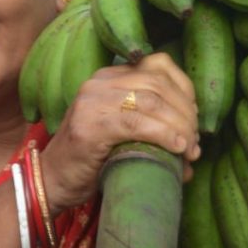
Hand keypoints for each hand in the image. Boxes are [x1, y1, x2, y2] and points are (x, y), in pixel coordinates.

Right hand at [39, 53, 199, 211]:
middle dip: (186, 113)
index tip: (195, 119)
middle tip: (196, 143)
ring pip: (152, 101)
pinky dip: (164, 135)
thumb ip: (152, 123)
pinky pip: (137, 123)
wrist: (52, 181)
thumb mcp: (123, 131)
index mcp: (110, 76)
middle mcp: (100, 82)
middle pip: (159, 84)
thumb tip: (195, 140)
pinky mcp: (91, 125)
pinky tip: (177, 148)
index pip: (159, 65)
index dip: (186, 90)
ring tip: (190, 151)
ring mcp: (93, 101)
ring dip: (180, 126)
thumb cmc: (92, 160)